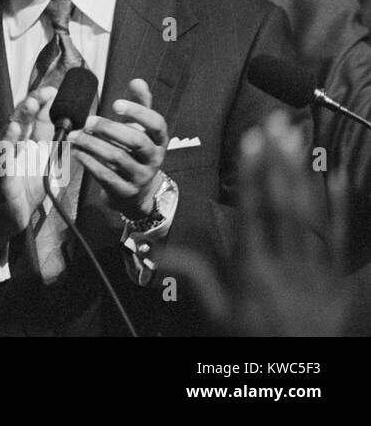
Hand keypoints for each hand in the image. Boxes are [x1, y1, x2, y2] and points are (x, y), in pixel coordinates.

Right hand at [0, 86, 57, 252]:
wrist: (12, 215)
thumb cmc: (27, 187)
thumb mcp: (47, 162)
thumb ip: (54, 144)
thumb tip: (71, 125)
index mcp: (27, 142)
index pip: (34, 118)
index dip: (41, 103)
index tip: (52, 91)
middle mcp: (14, 147)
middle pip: (20, 121)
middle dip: (30, 106)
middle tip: (40, 94)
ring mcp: (5, 160)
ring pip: (9, 137)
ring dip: (18, 122)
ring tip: (28, 108)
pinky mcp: (1, 177)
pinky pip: (2, 164)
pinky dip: (5, 153)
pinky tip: (9, 144)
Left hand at [68, 78, 166, 218]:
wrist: (133, 192)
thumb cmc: (134, 152)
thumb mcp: (141, 130)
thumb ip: (140, 105)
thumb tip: (137, 81)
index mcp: (159, 140)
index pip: (156, 124)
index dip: (138, 112)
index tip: (116, 103)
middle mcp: (154, 159)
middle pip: (136, 141)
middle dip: (109, 128)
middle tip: (88, 120)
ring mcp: (140, 176)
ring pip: (118, 158)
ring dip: (92, 144)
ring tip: (74, 135)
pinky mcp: (125, 191)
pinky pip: (106, 175)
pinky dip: (88, 162)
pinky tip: (76, 151)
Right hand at [162, 112, 345, 334]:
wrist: (296, 369)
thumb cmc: (253, 339)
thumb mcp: (216, 311)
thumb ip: (193, 276)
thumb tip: (153, 253)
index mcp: (253, 268)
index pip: (253, 210)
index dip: (253, 173)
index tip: (251, 141)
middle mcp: (284, 262)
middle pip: (282, 202)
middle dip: (278, 159)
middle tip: (276, 123)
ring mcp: (313, 267)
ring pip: (310, 213)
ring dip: (303, 172)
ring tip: (298, 137)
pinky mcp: (334, 275)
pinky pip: (338, 235)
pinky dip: (339, 205)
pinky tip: (338, 175)